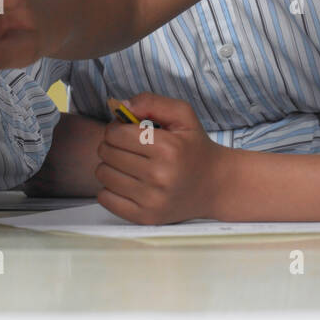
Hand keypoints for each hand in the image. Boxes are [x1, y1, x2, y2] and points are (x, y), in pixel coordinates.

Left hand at [94, 93, 228, 224]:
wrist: (216, 185)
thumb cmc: (194, 146)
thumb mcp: (182, 115)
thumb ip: (151, 102)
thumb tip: (120, 107)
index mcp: (167, 148)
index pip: (116, 133)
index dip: (116, 128)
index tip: (128, 131)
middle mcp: (159, 176)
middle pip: (107, 153)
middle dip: (112, 145)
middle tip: (128, 147)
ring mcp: (152, 200)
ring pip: (103, 174)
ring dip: (110, 165)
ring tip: (127, 163)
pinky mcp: (145, 218)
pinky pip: (105, 198)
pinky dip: (109, 188)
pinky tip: (126, 181)